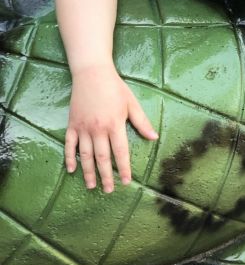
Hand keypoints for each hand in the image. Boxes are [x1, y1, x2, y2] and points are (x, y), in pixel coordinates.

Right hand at [65, 63, 157, 192]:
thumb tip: (154, 138)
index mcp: (115, 124)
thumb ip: (142, 122)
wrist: (92, 73)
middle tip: (108, 190)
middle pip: (102, 158)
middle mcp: (98, 129)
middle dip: (106, 176)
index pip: (120, 152)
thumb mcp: (132, 103)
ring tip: (92, 186)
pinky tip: (71, 170)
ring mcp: (83, 127)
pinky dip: (69, 158)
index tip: (127, 182)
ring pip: (85, 155)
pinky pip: (69, 145)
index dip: (124, 168)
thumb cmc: (115, 88)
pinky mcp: (72, 124)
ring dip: (88, 172)